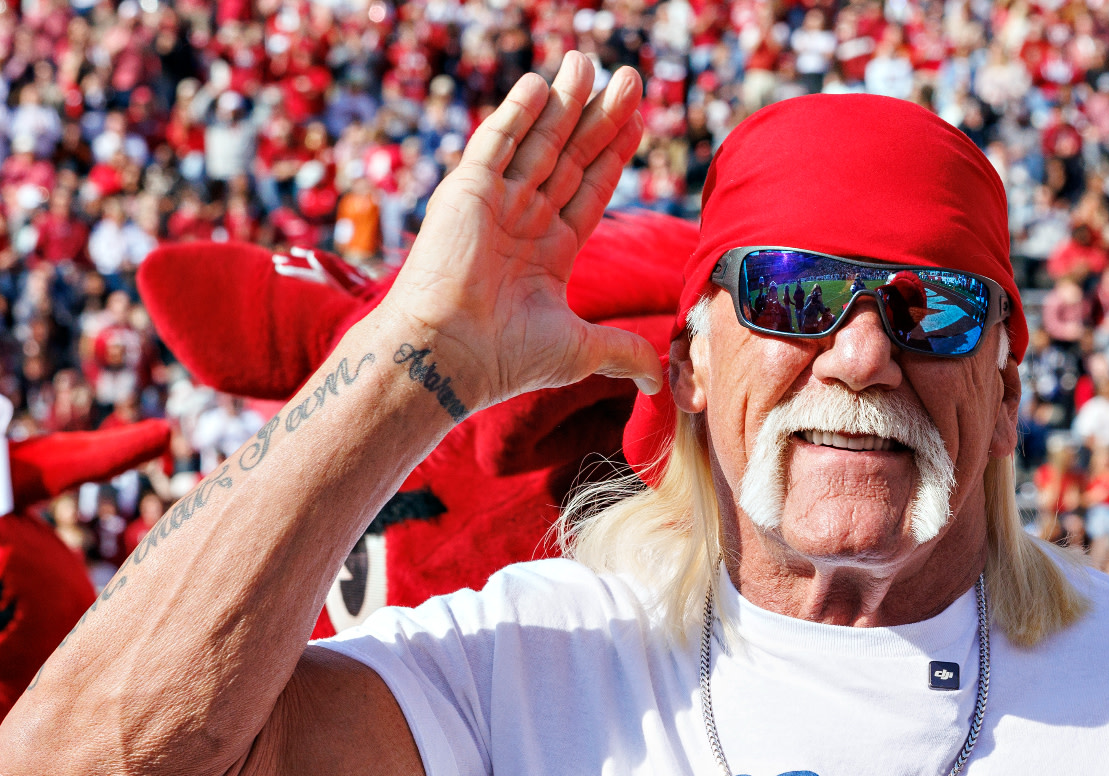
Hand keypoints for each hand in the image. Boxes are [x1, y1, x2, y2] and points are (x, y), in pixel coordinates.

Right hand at [379, 52, 661, 410]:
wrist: (450, 357)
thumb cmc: (505, 359)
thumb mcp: (581, 350)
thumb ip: (622, 351)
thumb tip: (658, 379)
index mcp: (549, 253)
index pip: (589, 189)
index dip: (613, 154)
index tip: (637, 119)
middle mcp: (523, 222)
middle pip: (570, 156)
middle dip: (600, 117)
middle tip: (628, 77)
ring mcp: (494, 204)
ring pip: (539, 141)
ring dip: (565, 102)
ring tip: (590, 63)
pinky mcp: (466, 192)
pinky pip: (495, 143)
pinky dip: (517, 113)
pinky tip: (542, 84)